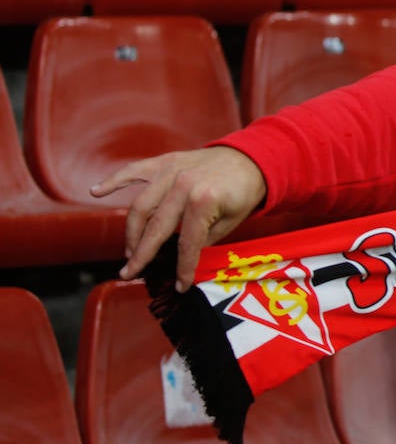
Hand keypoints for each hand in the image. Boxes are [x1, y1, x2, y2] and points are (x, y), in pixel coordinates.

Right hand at [91, 146, 267, 291]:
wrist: (252, 158)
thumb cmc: (243, 192)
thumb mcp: (231, 221)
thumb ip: (204, 238)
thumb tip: (182, 259)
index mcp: (204, 201)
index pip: (186, 243)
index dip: (182, 267)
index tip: (179, 285)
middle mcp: (184, 185)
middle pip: (155, 227)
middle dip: (142, 254)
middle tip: (131, 272)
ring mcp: (172, 171)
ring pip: (140, 205)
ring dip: (131, 231)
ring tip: (129, 251)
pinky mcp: (165, 162)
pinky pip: (135, 171)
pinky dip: (114, 180)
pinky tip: (95, 191)